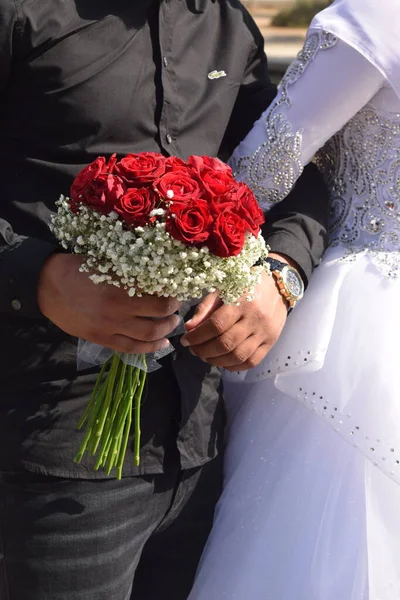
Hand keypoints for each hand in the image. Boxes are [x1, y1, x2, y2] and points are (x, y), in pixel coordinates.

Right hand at [38, 253, 181, 353]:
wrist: (46, 286)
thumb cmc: (76, 268)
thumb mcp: (106, 264)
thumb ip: (129, 273)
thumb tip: (155, 275)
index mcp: (121, 288)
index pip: (159, 296)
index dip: (173, 296)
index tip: (177, 291)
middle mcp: (119, 310)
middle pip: (159, 317)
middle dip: (173, 313)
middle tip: (177, 308)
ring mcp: (110, 328)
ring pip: (149, 335)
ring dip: (166, 331)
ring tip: (172, 325)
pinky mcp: (102, 339)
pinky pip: (131, 349)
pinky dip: (150, 348)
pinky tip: (161, 344)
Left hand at [180, 256, 288, 370]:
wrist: (279, 287)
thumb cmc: (245, 284)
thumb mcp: (223, 288)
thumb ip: (206, 307)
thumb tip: (189, 328)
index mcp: (240, 301)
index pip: (216, 325)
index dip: (197, 336)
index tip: (185, 340)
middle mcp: (254, 318)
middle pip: (226, 343)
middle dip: (204, 351)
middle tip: (194, 350)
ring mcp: (264, 332)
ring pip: (238, 356)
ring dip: (217, 361)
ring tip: (206, 356)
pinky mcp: (271, 342)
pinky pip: (252, 361)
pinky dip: (234, 366)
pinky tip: (223, 362)